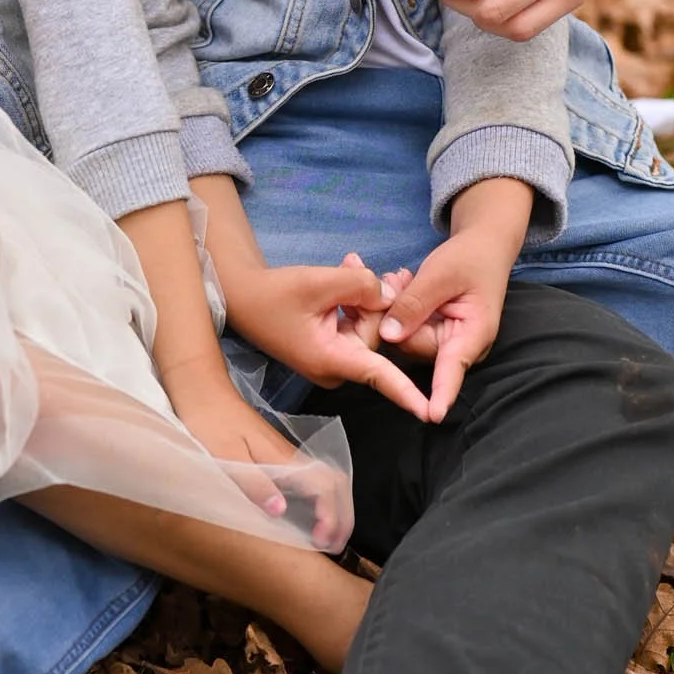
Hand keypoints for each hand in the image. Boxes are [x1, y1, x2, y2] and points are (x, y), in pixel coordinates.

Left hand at [166, 360, 352, 550]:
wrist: (201, 386)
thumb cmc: (209, 421)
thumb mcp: (225, 456)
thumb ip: (254, 483)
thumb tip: (283, 511)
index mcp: (281, 457)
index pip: (324, 486)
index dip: (331, 515)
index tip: (322, 540)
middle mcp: (290, 455)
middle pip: (334, 482)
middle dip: (343, 514)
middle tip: (335, 545)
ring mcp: (284, 452)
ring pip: (325, 479)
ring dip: (334, 507)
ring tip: (328, 536)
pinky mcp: (274, 452)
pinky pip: (311, 478)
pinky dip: (320, 499)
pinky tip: (309, 514)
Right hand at [223, 256, 429, 420]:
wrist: (242, 296)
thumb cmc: (275, 293)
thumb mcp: (319, 282)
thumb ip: (360, 286)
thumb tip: (391, 296)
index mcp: (332, 359)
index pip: (378, 376)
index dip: (406, 393)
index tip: (431, 412)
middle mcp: (335, 366)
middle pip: (374, 333)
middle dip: (373, 298)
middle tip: (360, 261)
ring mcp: (332, 357)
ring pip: (364, 325)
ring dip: (361, 294)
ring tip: (348, 261)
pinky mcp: (328, 346)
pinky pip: (352, 324)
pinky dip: (351, 301)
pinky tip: (344, 272)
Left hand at [376, 182, 526, 419]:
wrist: (482, 247)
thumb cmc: (469, 258)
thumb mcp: (440, 274)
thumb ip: (415, 303)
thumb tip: (388, 336)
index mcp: (474, 333)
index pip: (455, 367)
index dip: (443, 392)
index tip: (433, 415)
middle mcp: (460, 345)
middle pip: (415, 346)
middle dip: (399, 316)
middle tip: (398, 277)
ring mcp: (445, 341)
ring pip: (406, 337)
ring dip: (397, 307)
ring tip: (404, 276)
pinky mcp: (432, 333)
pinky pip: (406, 328)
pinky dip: (400, 306)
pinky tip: (404, 282)